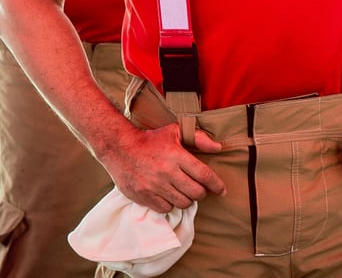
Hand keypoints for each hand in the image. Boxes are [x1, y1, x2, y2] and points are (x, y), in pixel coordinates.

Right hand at [99, 123, 225, 212]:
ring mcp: (154, 186)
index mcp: (176, 155)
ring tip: (182, 190)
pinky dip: (170, 204)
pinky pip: (166, 209)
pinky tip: (168, 195)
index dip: (216, 185)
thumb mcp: (174, 132)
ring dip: (187, 199)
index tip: (222, 190)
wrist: (119, 148)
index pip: (204, 175)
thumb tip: (218, 147)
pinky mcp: (143, 196)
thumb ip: (199, 138)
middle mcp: (166, 172)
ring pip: (183, 202)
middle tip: (197, 187)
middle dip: (201, 192)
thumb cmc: (151, 140)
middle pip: (196, 192)